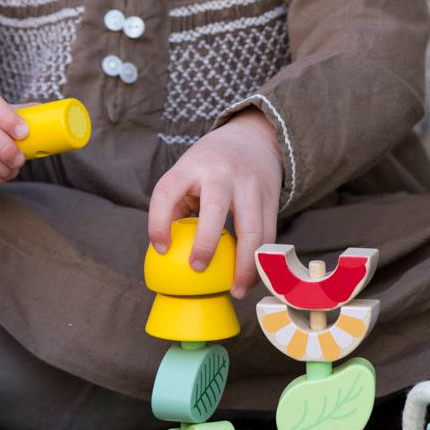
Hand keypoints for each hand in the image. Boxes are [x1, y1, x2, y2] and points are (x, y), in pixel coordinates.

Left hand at [148, 109, 283, 298]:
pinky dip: (262, 261)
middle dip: (206, 242)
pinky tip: (253, 279)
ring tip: (237, 291)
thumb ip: (174, 205)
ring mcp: (251, 185)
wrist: (253, 138)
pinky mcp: (271, 198)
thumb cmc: (208, 166)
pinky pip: (269, 235)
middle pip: (215, 209)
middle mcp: (222, 174)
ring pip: (253, 229)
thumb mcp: (186, 172)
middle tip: (197, 269)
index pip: (167, 191)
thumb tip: (165, 253)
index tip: (161, 249)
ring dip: (246, 265)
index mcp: (191, 167)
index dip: (158, 221)